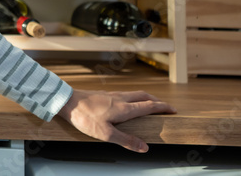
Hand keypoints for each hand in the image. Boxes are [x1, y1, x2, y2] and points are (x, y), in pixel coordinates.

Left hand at [56, 88, 176, 152]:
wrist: (66, 101)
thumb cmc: (84, 117)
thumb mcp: (106, 133)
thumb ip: (126, 140)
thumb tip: (145, 147)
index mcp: (124, 108)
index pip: (149, 106)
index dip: (163, 107)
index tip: (173, 110)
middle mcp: (120, 99)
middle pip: (143, 96)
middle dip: (157, 101)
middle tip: (165, 107)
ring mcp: (111, 95)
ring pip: (133, 94)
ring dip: (145, 98)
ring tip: (149, 105)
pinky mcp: (102, 95)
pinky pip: (124, 95)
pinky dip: (133, 98)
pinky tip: (127, 104)